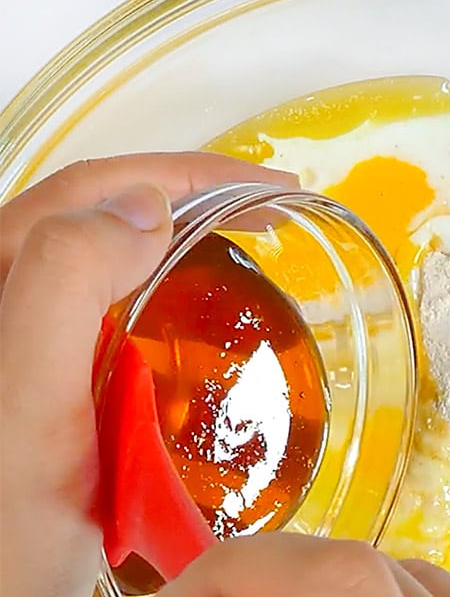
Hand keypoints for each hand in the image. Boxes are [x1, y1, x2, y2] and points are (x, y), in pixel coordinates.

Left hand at [0, 154, 296, 596]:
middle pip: (90, 224)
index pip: (83, 195)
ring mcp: (16, 374)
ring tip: (244, 261)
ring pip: (98, 281)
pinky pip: (105, 343)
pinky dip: (159, 326)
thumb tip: (139, 204)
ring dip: (171, 256)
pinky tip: (195, 350)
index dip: (183, 175)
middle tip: (273, 220)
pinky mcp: (38, 421)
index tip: (277, 192)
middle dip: (183, 202)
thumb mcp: (22, 420)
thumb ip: (55, 288)